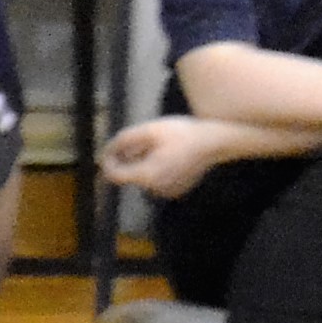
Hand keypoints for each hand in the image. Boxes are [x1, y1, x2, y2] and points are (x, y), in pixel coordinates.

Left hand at [101, 116, 233, 198]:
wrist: (216, 141)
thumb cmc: (182, 133)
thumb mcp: (147, 131)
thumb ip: (122, 142)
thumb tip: (105, 152)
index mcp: (147, 175)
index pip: (114, 176)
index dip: (108, 162)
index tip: (112, 148)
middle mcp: (157, 189)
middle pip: (130, 174)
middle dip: (129, 158)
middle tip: (144, 140)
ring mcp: (170, 191)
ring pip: (144, 176)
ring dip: (143, 162)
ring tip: (159, 145)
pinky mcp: (179, 189)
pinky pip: (158, 179)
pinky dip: (156, 167)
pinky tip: (169, 153)